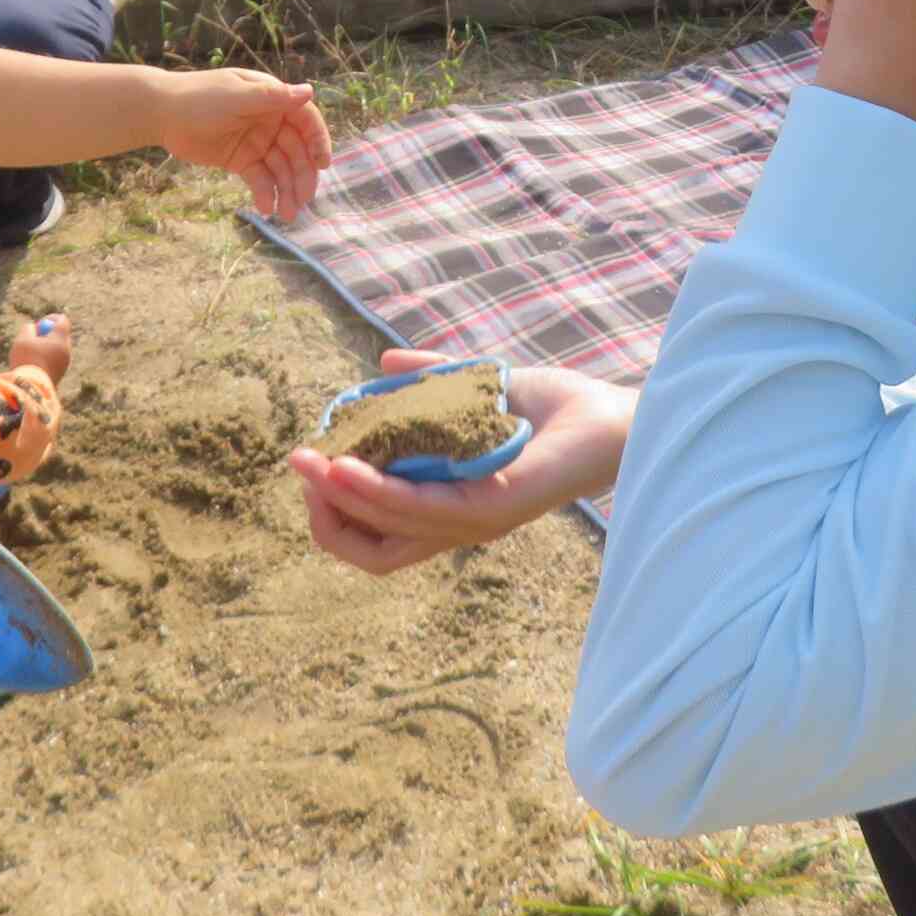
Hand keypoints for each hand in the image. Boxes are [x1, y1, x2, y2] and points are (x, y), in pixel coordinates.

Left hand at [154, 68, 331, 219]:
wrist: (161, 113)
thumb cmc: (199, 97)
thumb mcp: (236, 97)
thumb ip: (272, 98)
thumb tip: (309, 91)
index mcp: (272, 100)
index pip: (305, 121)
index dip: (317, 141)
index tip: (323, 165)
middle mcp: (270, 121)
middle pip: (295, 151)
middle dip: (301, 176)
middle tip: (303, 201)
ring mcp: (257, 142)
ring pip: (280, 169)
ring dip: (287, 191)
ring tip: (287, 215)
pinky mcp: (241, 161)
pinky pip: (260, 179)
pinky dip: (265, 193)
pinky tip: (266, 208)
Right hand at [289, 351, 637, 573]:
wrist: (611, 413)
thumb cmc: (553, 408)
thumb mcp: (475, 389)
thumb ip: (431, 379)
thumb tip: (383, 364)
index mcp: (447, 508)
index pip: (374, 537)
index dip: (334, 508)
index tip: (315, 463)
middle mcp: (457, 526)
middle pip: (370, 550)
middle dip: (325, 515)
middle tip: (304, 467)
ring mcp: (475, 521)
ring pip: (387, 528)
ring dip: (340, 498)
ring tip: (309, 464)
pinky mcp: (493, 507)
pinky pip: (422, 508)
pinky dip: (378, 491)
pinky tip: (347, 465)